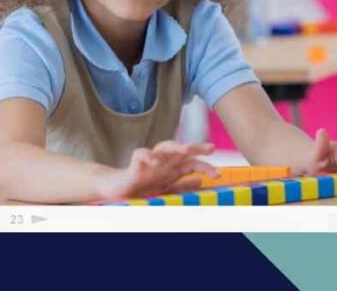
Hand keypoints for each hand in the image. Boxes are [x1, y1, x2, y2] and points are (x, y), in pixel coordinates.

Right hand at [97, 141, 216, 199]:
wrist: (120, 190)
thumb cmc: (144, 187)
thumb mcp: (167, 189)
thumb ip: (183, 186)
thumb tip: (200, 181)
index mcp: (173, 168)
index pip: (193, 163)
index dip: (206, 167)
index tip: (217, 176)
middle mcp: (165, 161)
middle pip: (183, 149)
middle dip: (197, 147)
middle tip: (211, 148)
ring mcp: (150, 160)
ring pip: (164, 146)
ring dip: (175, 146)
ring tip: (186, 149)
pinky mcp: (135, 163)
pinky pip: (141, 154)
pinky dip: (148, 156)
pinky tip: (154, 162)